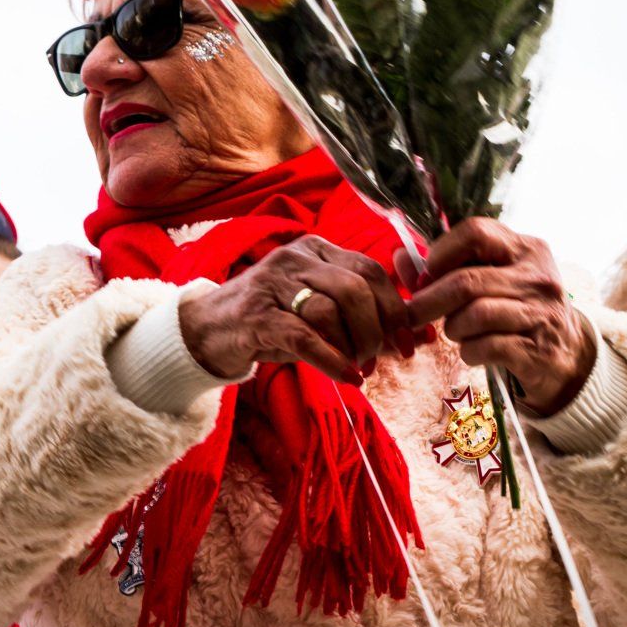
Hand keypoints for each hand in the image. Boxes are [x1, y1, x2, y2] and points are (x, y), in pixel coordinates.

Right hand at [177, 236, 414, 385]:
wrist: (207, 332)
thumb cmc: (272, 322)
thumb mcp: (319, 314)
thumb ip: (364, 320)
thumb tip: (419, 337)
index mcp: (316, 250)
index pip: (370, 269)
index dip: (397, 308)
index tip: (412, 342)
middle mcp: (296, 258)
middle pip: (355, 287)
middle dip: (378, 329)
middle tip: (380, 358)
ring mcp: (273, 284)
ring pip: (330, 309)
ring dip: (353, 346)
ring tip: (358, 368)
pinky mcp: (256, 315)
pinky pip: (304, 335)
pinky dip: (332, 359)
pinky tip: (347, 377)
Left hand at [404, 218, 594, 414]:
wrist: (566, 354)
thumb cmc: (518, 309)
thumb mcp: (493, 279)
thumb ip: (447, 267)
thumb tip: (400, 259)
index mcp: (527, 248)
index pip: (475, 232)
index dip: (441, 253)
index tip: (426, 275)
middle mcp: (538, 276)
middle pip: (466, 281)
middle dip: (430, 300)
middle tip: (412, 314)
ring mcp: (541, 313)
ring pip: (475, 315)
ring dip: (452, 328)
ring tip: (455, 331)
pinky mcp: (538, 349)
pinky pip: (486, 347)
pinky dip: (468, 351)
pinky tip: (471, 350)